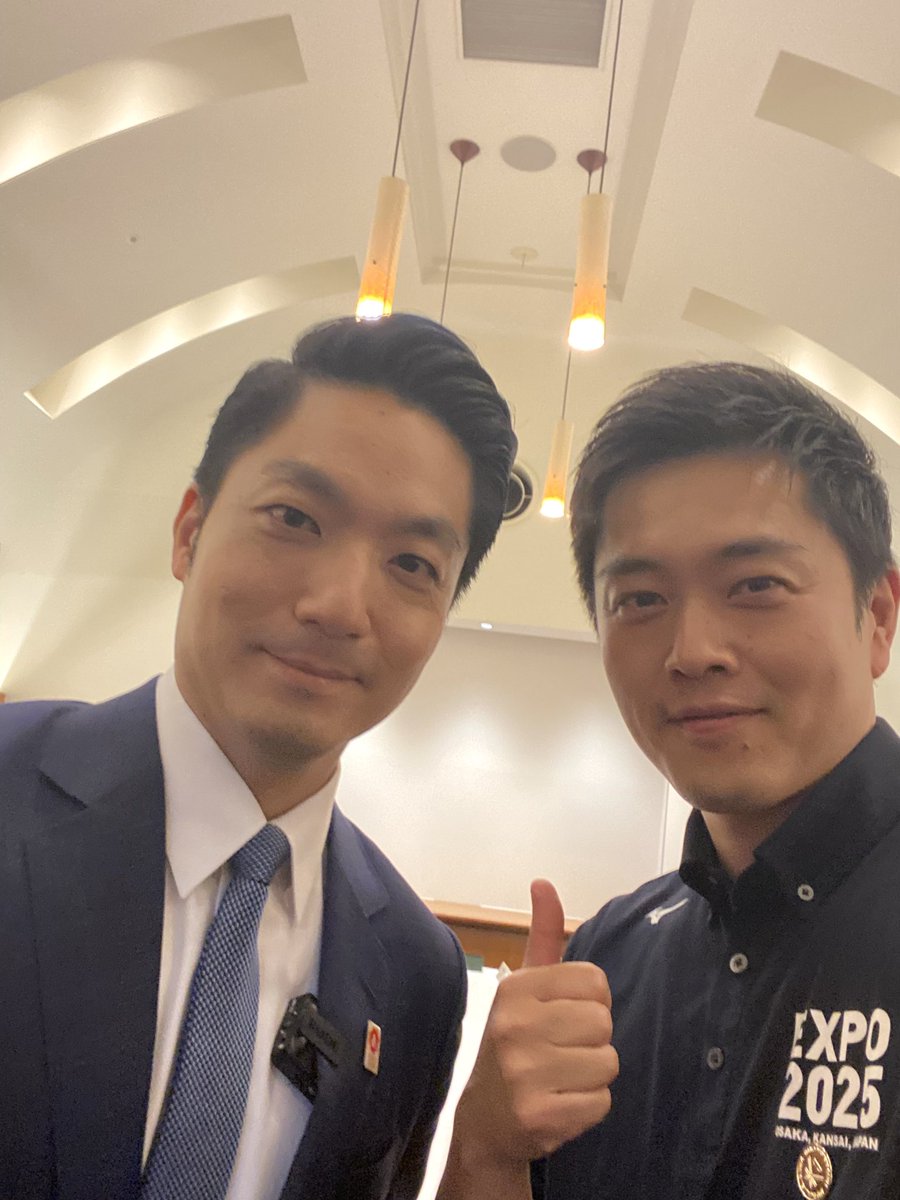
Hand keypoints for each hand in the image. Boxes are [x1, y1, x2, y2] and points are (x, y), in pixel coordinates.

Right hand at [450, 880, 617, 1173]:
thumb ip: (543, 936)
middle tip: (559, 1053)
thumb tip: (543, 882)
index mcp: (516, 988)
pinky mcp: (540, 1115)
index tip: (562, 1018)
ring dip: (592, 1075)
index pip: (596, 982)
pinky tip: (559, 1104)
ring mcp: (525, 1073)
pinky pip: (601, 1102)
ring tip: (559, 1079)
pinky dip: (588, 1108)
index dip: (589, 1003)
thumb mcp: (524, 986)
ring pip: (608, 1062)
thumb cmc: (513, 1043)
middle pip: (604, 1023)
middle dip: (591, 1041)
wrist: (484, 1122)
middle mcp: (516, 1026)